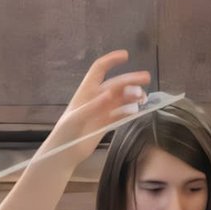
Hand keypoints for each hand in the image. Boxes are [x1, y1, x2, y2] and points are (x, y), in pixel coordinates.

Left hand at [43, 50, 152, 164]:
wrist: (64, 154)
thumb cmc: (66, 133)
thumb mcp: (77, 118)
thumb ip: (94, 106)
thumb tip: (111, 93)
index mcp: (86, 91)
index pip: (99, 69)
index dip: (111, 61)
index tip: (126, 55)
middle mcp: (96, 98)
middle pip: (116, 84)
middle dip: (130, 79)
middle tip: (146, 78)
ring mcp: (102, 111)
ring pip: (121, 98)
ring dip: (132, 95)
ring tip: (143, 98)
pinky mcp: (106, 123)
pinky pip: (121, 113)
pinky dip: (130, 110)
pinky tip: (138, 110)